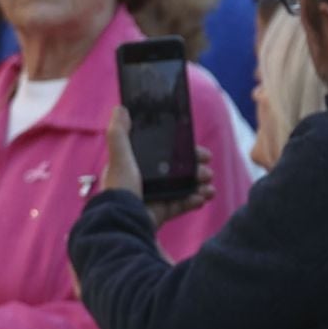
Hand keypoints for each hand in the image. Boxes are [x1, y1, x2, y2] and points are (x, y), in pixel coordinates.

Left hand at [100, 107, 214, 225]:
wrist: (124, 220)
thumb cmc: (121, 187)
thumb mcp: (119, 156)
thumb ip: (119, 133)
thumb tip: (121, 108)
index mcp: (137, 165)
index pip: (165, 154)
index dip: (184, 151)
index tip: (199, 151)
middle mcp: (147, 180)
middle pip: (179, 171)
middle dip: (197, 169)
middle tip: (207, 171)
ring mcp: (156, 197)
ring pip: (185, 188)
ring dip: (200, 185)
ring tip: (208, 186)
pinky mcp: (162, 212)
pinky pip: (183, 205)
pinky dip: (195, 201)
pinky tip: (202, 198)